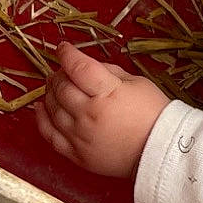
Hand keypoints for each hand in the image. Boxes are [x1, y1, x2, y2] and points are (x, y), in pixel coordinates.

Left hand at [34, 42, 169, 177]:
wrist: (161, 151)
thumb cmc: (153, 115)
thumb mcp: (137, 82)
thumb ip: (108, 71)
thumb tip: (85, 66)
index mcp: (107, 94)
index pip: (78, 67)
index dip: (67, 54)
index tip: (63, 48)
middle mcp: (89, 115)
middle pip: (61, 87)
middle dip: (58, 74)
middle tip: (62, 71)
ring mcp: (80, 136)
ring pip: (52, 108)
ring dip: (50, 93)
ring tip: (55, 87)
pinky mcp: (77, 154)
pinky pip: (50, 135)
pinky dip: (41, 119)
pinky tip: (41, 107)